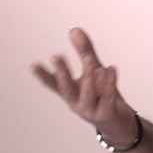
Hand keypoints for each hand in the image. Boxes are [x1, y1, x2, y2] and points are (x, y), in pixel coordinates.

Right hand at [30, 28, 136, 143]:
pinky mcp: (105, 114)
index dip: (43, 75)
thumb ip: (84, 51)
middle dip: (62, 72)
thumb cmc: (103, 96)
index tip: (33, 65)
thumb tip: (74, 30)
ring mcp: (90, 111)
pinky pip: (107, 97)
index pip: (53, 83)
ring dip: (88, 76)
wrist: (118, 123)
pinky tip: (110, 69)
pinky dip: (109, 83)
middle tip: (56, 56)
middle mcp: (77, 103)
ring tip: (90, 60)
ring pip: (87, 93)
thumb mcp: (94, 70)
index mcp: (71, 93)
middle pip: (66, 88)